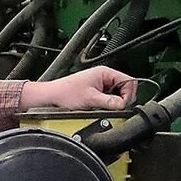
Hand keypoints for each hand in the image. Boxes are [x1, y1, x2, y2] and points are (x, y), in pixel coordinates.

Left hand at [19, 65, 137, 110]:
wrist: (52, 96)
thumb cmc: (66, 93)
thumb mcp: (90, 99)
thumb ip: (109, 102)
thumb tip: (123, 105)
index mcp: (104, 72)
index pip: (128, 81)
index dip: (128, 94)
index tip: (123, 105)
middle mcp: (104, 76)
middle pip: (125, 87)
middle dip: (123, 99)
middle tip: (117, 108)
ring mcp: (101, 84)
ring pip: (118, 93)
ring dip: (116, 102)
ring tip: (106, 107)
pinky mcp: (97, 91)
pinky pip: (110, 97)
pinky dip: (110, 103)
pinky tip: (102, 107)